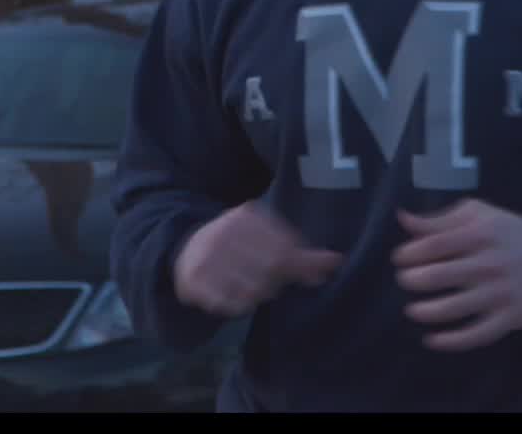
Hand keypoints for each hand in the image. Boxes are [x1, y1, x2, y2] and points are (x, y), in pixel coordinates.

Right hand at [173, 200, 343, 317]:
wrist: (185, 249)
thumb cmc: (238, 246)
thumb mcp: (267, 241)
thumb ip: (301, 254)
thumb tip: (337, 261)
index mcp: (246, 216)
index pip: (285, 248)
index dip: (293, 266)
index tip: (288, 272)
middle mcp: (224, 232)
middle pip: (270, 269)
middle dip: (273, 281)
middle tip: (267, 282)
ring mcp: (206, 255)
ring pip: (251, 289)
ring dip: (256, 294)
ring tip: (250, 287)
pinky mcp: (193, 280)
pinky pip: (228, 304)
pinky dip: (236, 305)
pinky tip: (234, 296)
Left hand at [392, 198, 521, 350]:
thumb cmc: (506, 234)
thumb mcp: (478, 216)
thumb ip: (439, 219)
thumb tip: (402, 217)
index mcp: (482, 234)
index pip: (437, 243)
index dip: (411, 252)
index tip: (398, 259)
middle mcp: (491, 263)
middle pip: (442, 275)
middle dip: (414, 280)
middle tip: (404, 281)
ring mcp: (502, 292)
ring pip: (457, 307)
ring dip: (427, 311)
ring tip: (412, 310)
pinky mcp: (511, 316)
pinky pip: (479, 334)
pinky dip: (453, 341)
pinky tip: (432, 340)